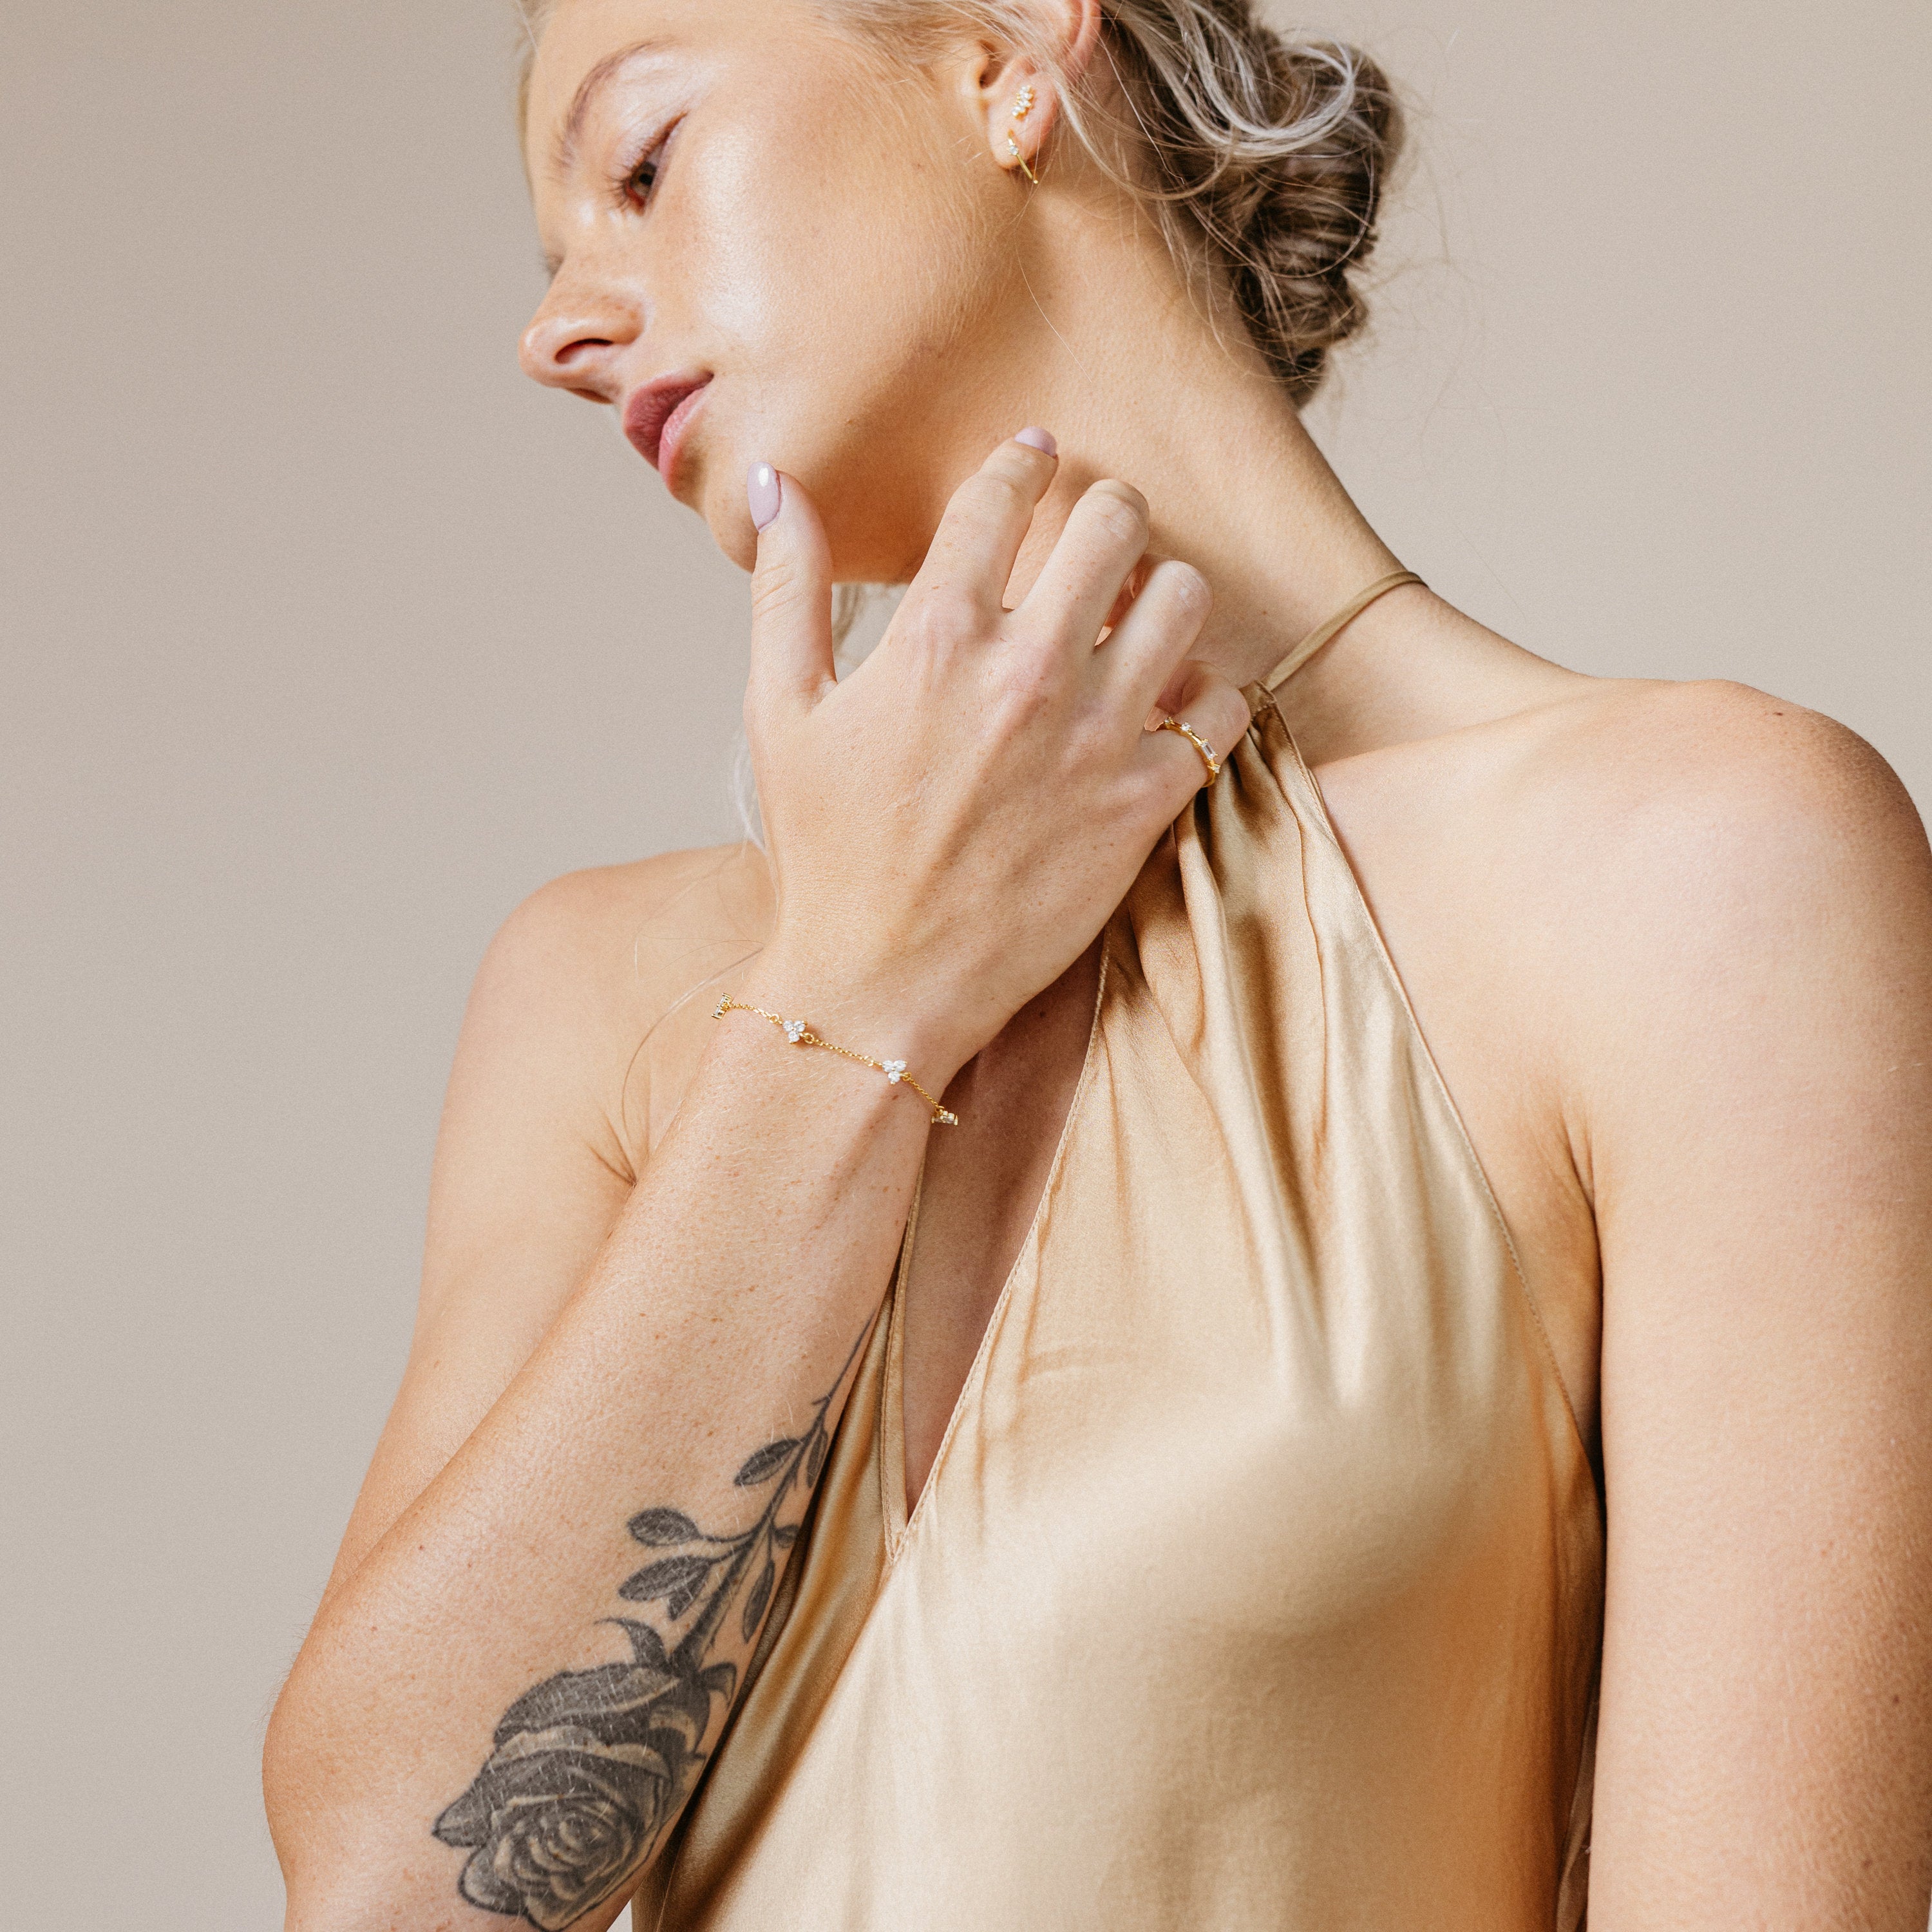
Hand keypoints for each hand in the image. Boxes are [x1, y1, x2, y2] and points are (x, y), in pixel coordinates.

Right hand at [739, 433, 1249, 1085]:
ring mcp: (1093, 740)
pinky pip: (1223, 710)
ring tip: (1139, 614)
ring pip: (1185, 600)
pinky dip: (1209, 694)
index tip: (1035, 457)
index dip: (1023, 463)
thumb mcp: (780, 711)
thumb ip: (789, 588)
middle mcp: (1024, 674)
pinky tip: (1171, 702)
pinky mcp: (1141, 805)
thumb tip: (777, 484)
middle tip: (1100, 535)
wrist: (878, 984)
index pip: (1002, 497)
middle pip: (1116, 525)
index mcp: (934, 638)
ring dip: (1167, 591)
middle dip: (1110, 512)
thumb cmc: (824, 853)